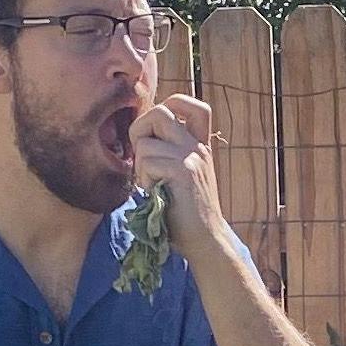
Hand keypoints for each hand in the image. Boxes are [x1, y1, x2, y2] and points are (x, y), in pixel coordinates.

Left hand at [132, 93, 223, 249]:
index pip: (192, 105)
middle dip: (140, 131)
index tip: (155, 131)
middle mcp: (197, 146)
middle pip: (159, 112)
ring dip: (140, 166)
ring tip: (152, 185)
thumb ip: (168, 153)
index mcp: (199, 144)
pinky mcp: (184, 172)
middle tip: (143, 158)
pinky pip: (148, 162)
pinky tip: (155, 194)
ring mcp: (192, 157)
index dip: (169, 105)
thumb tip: (139, 137)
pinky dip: (144, 180)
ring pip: (146, 143)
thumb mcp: (180, 176)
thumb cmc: (186, 214)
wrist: (206, 240)